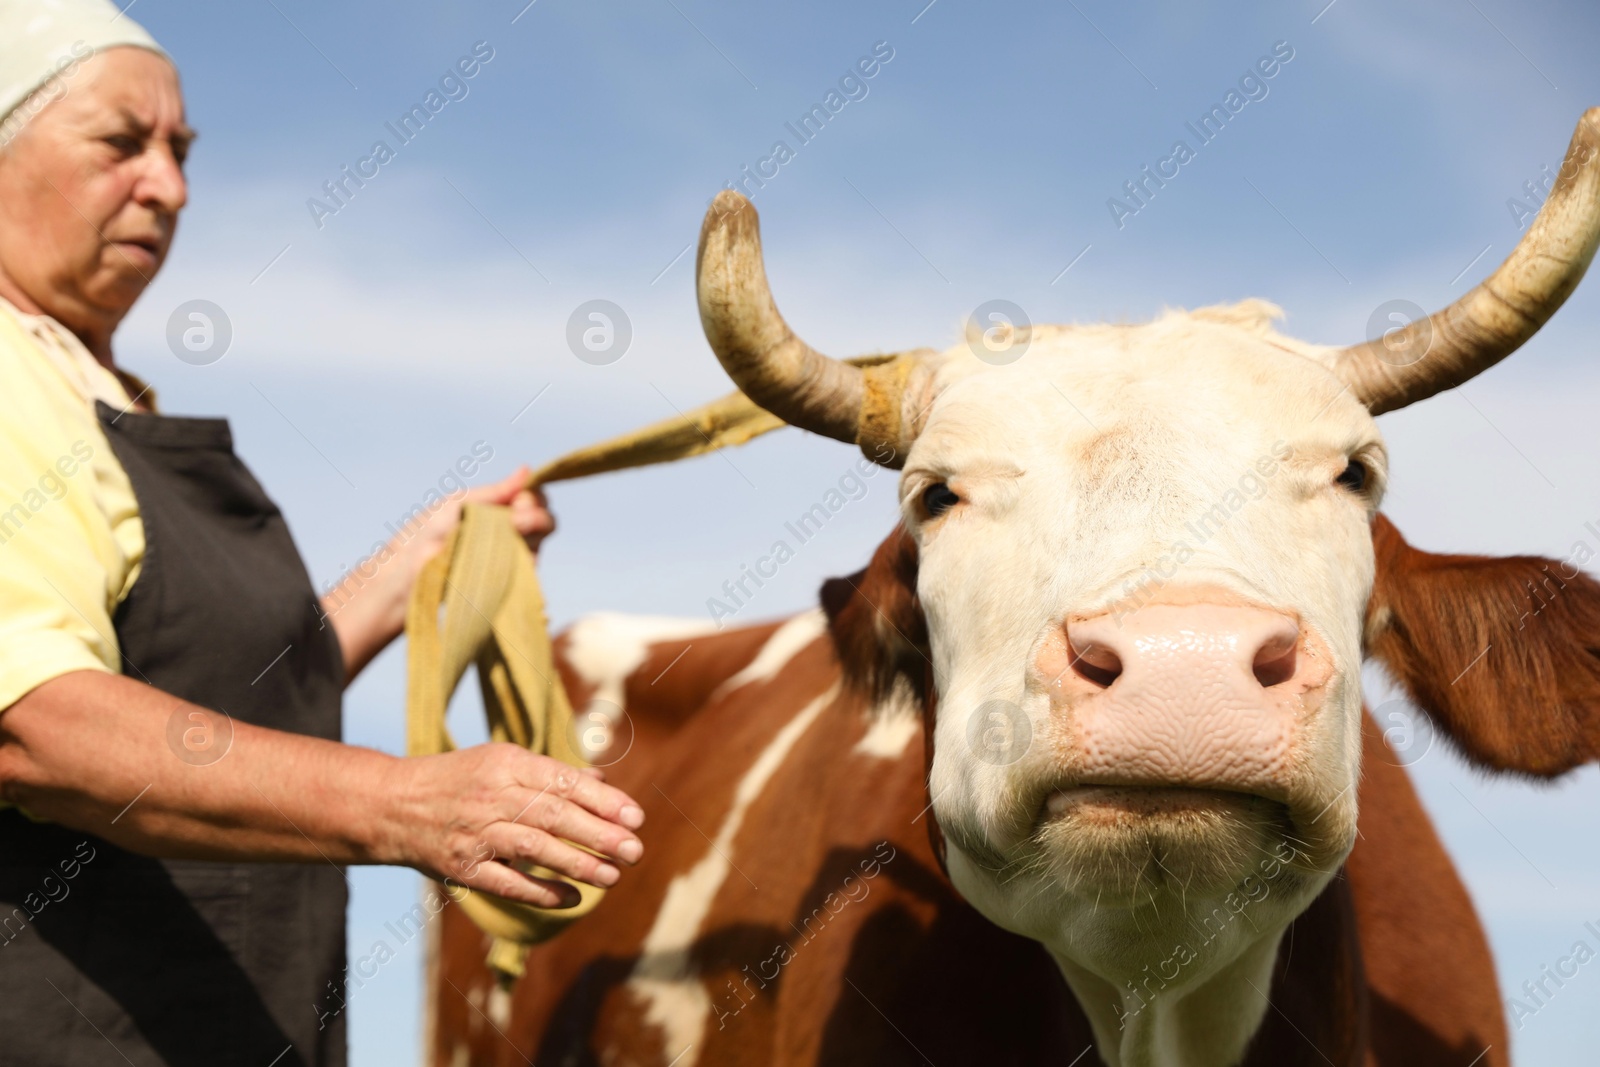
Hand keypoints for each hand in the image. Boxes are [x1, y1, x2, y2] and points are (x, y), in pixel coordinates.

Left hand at [321, 465, 557, 681]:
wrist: (405, 577)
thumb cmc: (423, 537)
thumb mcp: (459, 505)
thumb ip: (496, 492)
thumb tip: (527, 470)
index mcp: (496, 511)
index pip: (533, 498)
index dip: (533, 498)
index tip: (517, 502)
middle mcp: (507, 535)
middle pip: (544, 522)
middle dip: (537, 517)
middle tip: (516, 522)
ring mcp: (508, 561)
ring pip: (539, 547)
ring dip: (529, 540)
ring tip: (503, 543)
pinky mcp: (504, 586)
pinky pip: (529, 575)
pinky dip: (526, 565)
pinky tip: (511, 562)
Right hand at [379, 743, 644, 907]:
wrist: (390, 804)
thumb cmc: (458, 780)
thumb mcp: (500, 761)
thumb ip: (550, 774)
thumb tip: (601, 780)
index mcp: (506, 762)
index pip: (564, 781)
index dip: (604, 800)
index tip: (637, 816)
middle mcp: (492, 795)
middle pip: (555, 814)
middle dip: (600, 833)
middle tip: (635, 850)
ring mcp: (476, 832)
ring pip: (535, 847)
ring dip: (578, 863)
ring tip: (613, 875)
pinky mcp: (462, 867)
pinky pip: (507, 882)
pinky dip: (541, 892)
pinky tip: (572, 898)